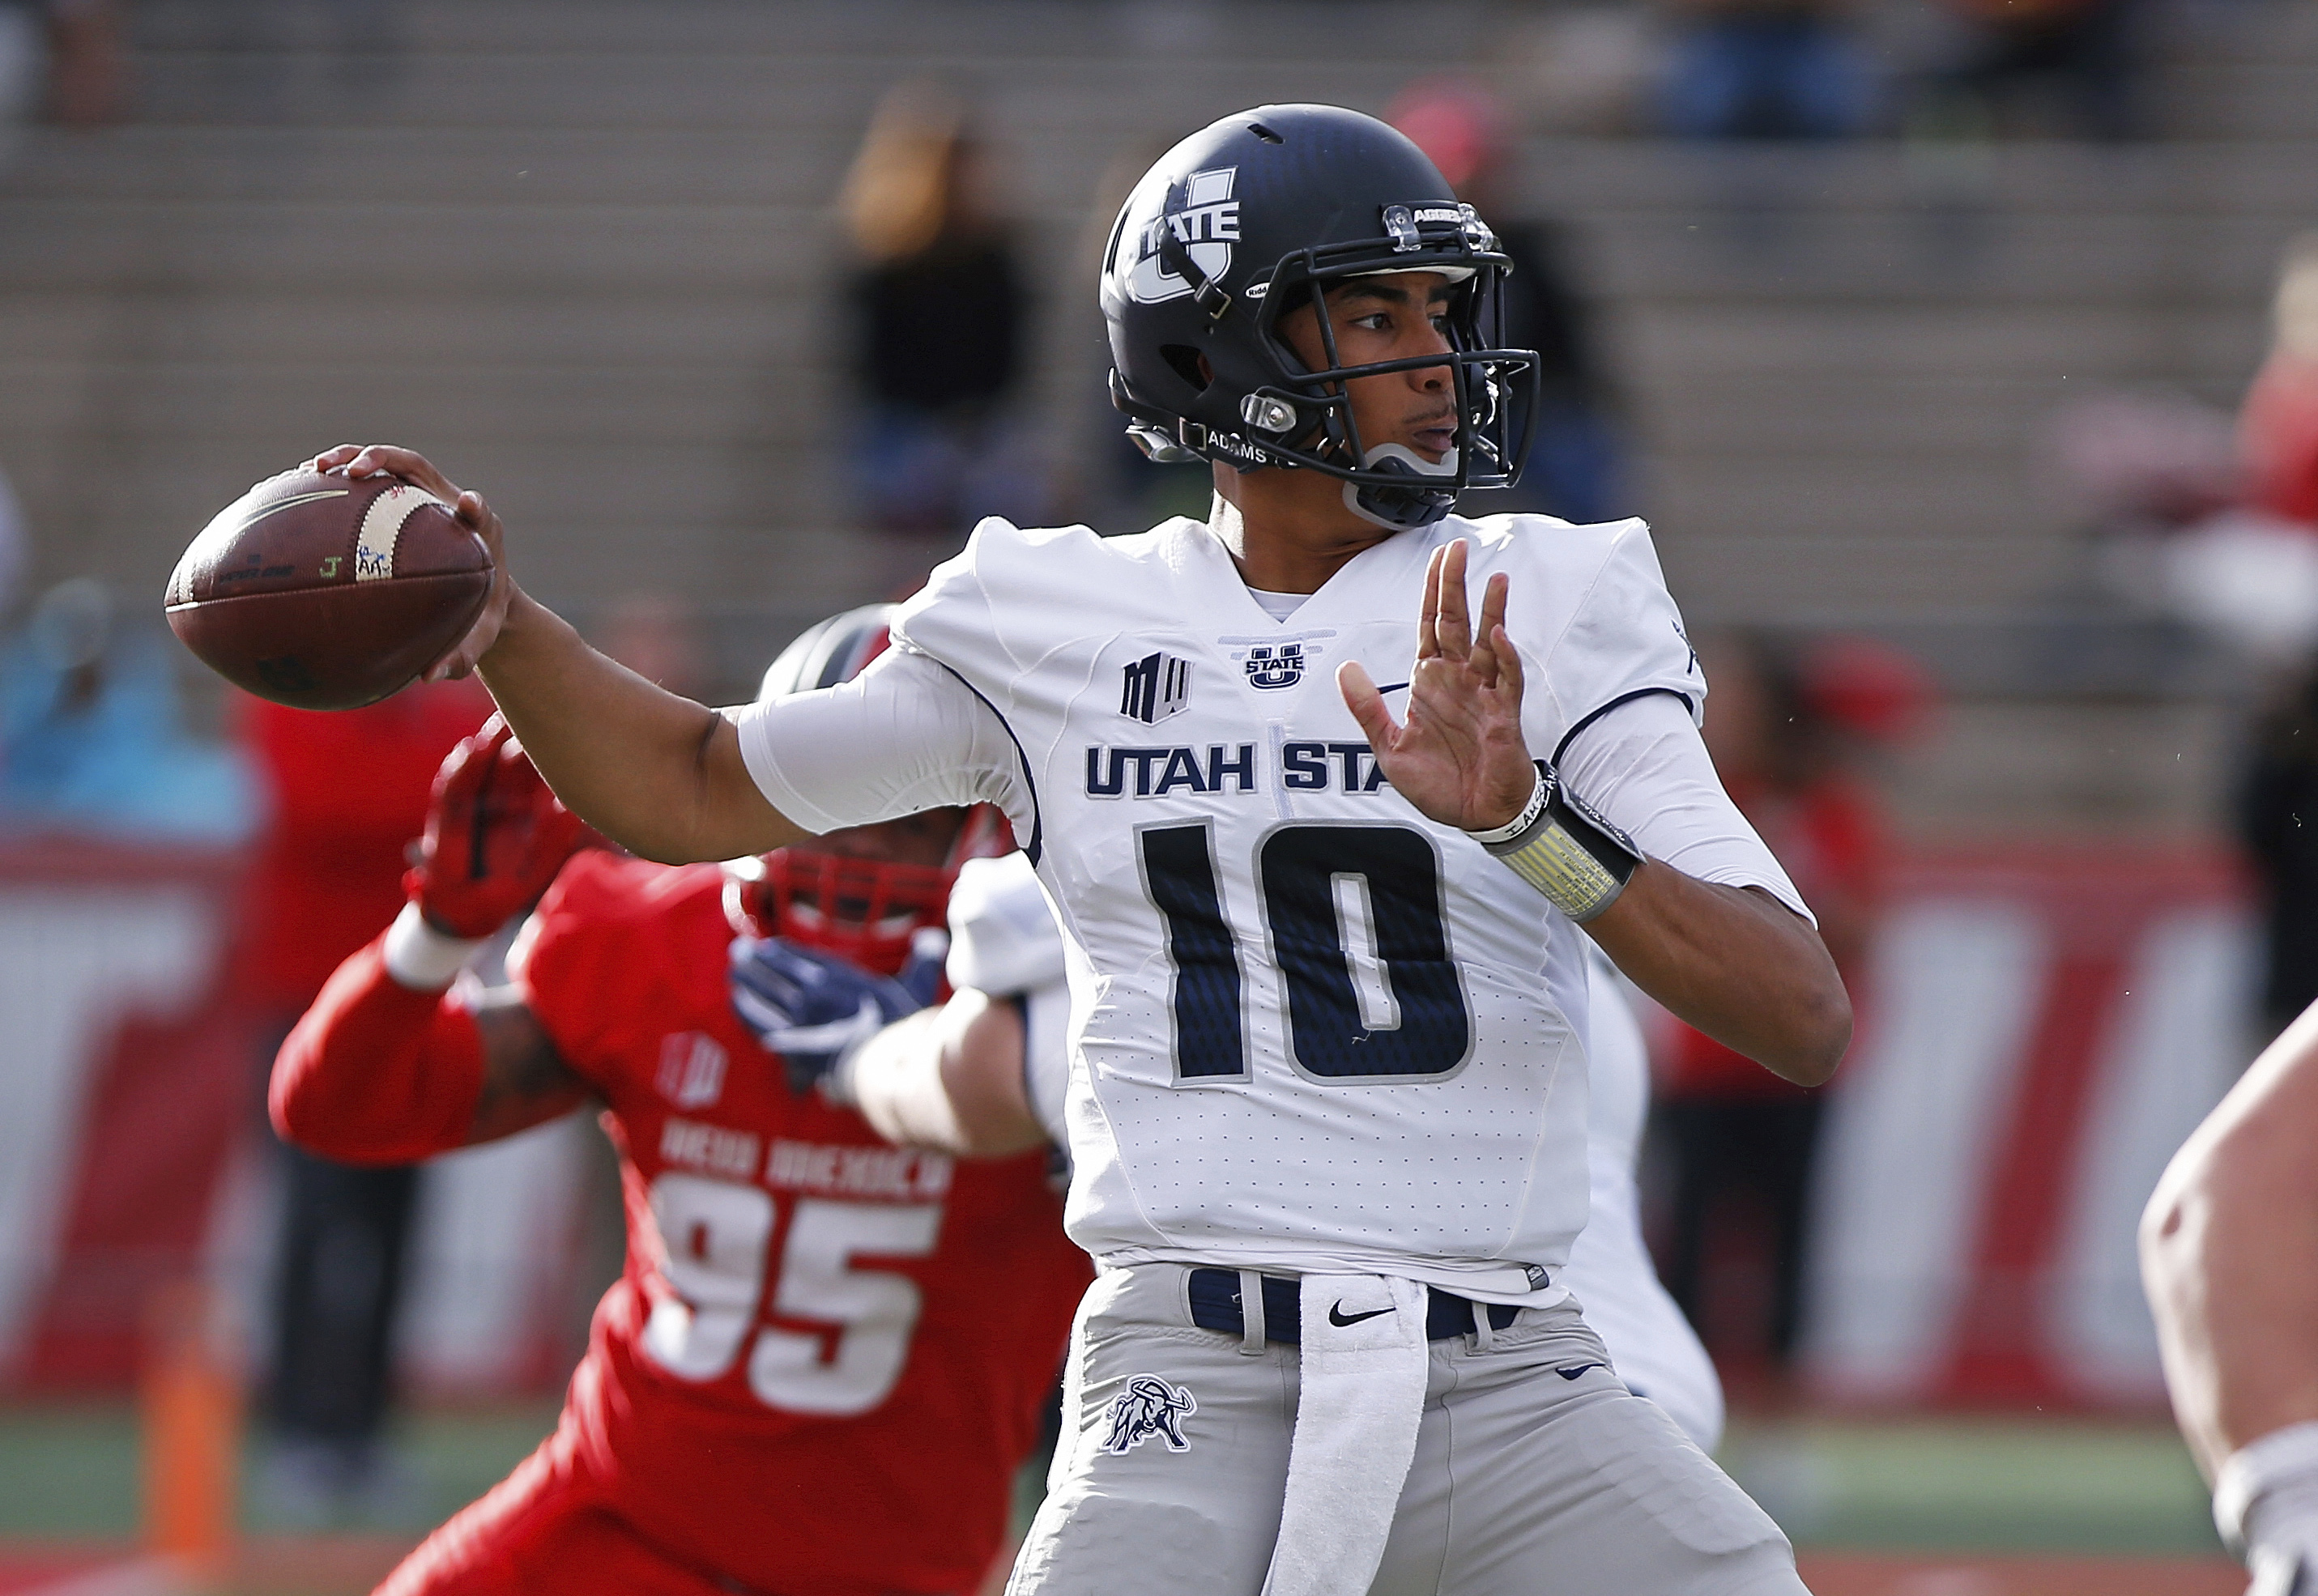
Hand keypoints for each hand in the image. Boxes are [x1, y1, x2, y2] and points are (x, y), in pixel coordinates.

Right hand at [306, 442, 514, 681]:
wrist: (480, 597)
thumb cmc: (479, 618)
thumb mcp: (476, 641)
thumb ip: (460, 658)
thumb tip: (428, 677)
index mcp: (476, 534)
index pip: (477, 511)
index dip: (472, 507)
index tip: (466, 504)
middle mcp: (445, 505)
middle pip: (415, 467)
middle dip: (382, 460)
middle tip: (350, 471)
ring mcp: (417, 498)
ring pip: (383, 466)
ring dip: (347, 458)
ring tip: (311, 469)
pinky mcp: (395, 501)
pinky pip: (363, 483)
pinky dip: (330, 481)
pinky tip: (290, 491)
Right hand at [409, 714, 585, 937]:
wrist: (470, 911)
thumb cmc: (509, 885)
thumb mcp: (538, 864)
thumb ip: (553, 839)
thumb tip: (569, 809)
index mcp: (527, 804)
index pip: (540, 768)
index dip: (550, 746)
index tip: (566, 720)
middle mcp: (501, 797)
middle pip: (510, 756)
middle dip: (518, 733)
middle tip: (532, 707)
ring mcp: (474, 803)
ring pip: (480, 766)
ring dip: (488, 744)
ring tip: (499, 724)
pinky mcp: (448, 817)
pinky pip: (452, 789)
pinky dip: (459, 770)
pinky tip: (469, 751)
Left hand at [730, 937, 927, 1096]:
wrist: (886, 1067)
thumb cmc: (905, 1030)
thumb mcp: (918, 989)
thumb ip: (923, 961)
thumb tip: (933, 938)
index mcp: (841, 977)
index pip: (803, 958)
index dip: (783, 951)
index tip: (769, 946)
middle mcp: (814, 994)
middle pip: (776, 973)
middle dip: (755, 961)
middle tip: (738, 953)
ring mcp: (800, 1021)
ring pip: (763, 996)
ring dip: (746, 982)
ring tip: (733, 975)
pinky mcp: (793, 1048)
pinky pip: (762, 1025)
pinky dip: (748, 1013)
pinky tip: (737, 1005)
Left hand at [1339, 539, 1537, 831]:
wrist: (1472, 816)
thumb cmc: (1438, 783)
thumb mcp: (1389, 747)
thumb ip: (1368, 708)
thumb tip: (1347, 667)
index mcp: (1429, 681)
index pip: (1429, 625)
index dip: (1432, 592)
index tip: (1438, 557)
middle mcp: (1458, 680)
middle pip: (1456, 623)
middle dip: (1456, 586)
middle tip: (1459, 549)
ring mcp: (1483, 694)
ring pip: (1489, 643)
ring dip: (1492, 612)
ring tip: (1497, 579)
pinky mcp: (1504, 715)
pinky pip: (1506, 680)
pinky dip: (1504, 658)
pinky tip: (1499, 636)